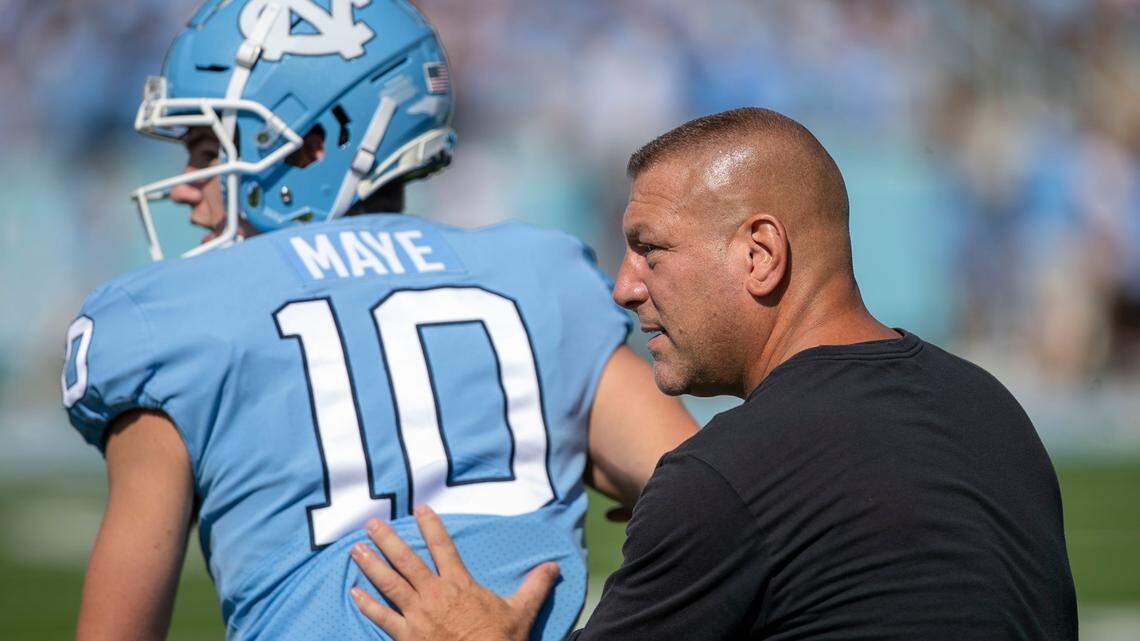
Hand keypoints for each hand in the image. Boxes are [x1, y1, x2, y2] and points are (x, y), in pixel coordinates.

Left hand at [350, 505, 560, 640]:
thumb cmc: (501, 640)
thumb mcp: (522, 610)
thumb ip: (535, 585)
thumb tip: (554, 566)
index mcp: (459, 584)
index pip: (442, 546)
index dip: (430, 525)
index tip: (419, 508)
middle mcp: (434, 594)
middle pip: (406, 560)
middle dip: (387, 539)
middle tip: (371, 523)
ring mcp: (418, 615)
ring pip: (389, 583)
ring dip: (371, 565)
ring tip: (354, 549)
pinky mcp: (407, 636)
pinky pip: (383, 618)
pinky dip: (367, 605)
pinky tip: (354, 593)